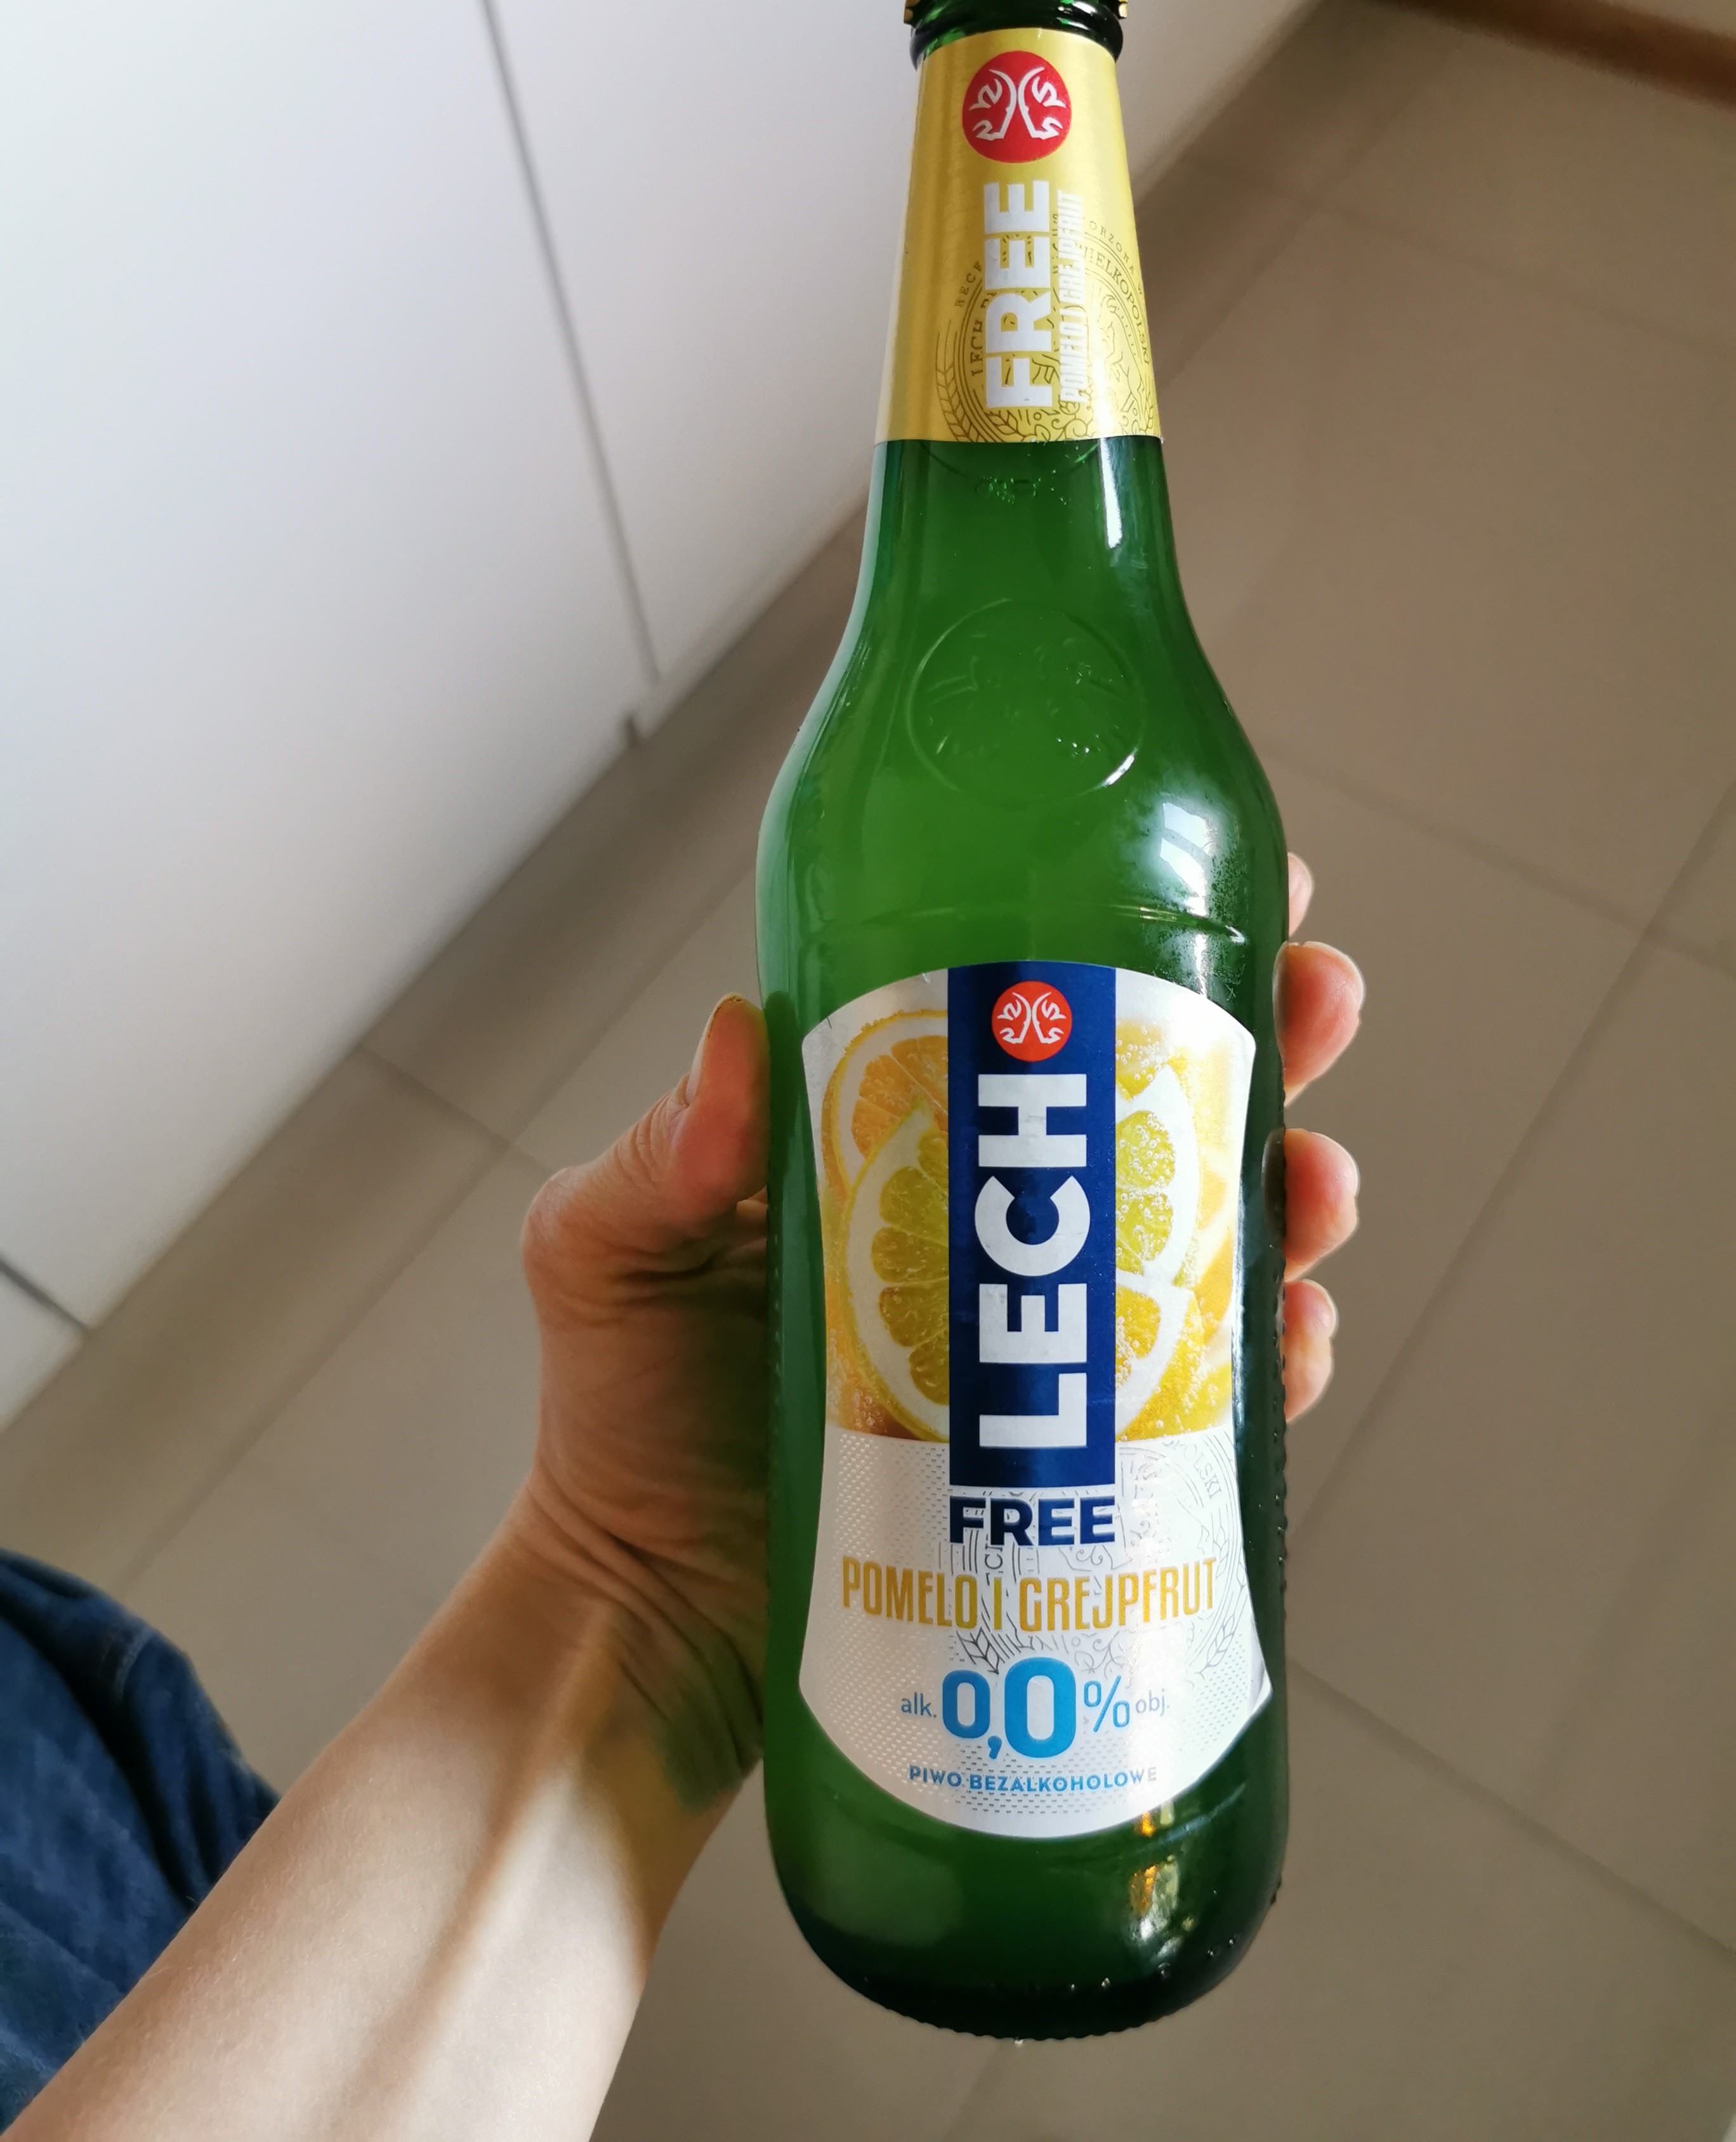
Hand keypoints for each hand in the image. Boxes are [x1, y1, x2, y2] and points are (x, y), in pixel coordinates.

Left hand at [512, 869, 1362, 1795]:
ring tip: (1314, 1188)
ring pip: (1205, 1237)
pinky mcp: (1080, 1458)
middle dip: (1260, 1046)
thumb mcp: (603, 1257)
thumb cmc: (621, 1421)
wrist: (654, 1616)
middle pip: (1152, 1107)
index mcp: (893, 1143)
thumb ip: (657, 1157)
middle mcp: (988, 1227)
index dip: (1132, 943)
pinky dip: (1271, 1359)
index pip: (1024, 1015)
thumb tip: (736, 1038)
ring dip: (1289, 1194)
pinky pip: (1206, 1393)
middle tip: (1318, 1007)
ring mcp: (1044, 1342)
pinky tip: (1295, 1339)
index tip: (1224, 890)